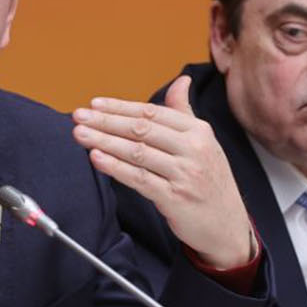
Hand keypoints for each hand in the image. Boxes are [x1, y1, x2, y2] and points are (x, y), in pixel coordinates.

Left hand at [72, 76, 254, 267]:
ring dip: (105, 141)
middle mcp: (193, 149)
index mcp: (199, 131)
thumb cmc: (210, 182)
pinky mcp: (175, 197)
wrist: (227, 225)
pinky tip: (97, 159)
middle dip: (106, 121)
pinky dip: (116, 167)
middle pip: (142, 130)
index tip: (95, 104)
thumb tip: (181, 81)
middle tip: (79, 116)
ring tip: (81, 134)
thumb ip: (184, 113)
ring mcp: (185, 174)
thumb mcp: (204, 143)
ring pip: (137, 152)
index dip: (121, 107)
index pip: (152, 113)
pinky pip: (139, 179)